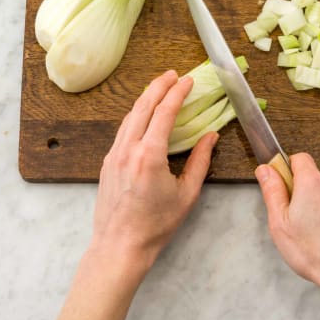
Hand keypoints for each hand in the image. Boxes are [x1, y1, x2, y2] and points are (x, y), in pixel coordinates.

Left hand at [91, 69, 218, 268]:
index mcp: (149, 155)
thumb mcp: (187, 194)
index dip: (178, 92)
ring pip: (130, 116)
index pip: (165, 112)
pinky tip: (143, 115)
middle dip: (159, 86)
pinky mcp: (108, 162)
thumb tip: (211, 136)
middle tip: (172, 74)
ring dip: (145, 98)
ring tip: (159, 88)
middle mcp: (128, 149)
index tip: (188, 81)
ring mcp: (114, 154)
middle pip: (143, 106)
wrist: (120, 245)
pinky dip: (135, 116)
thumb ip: (200, 161)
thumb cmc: (156, 225)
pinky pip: (122, 130)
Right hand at [255, 153, 319, 296]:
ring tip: (318, 236)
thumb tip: (266, 169)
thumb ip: (272, 192)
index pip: (299, 158)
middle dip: (305, 195)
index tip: (284, 188)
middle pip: (315, 179)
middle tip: (299, 222)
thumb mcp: (281, 225)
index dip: (289, 170)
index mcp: (312, 183)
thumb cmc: (316, 254)